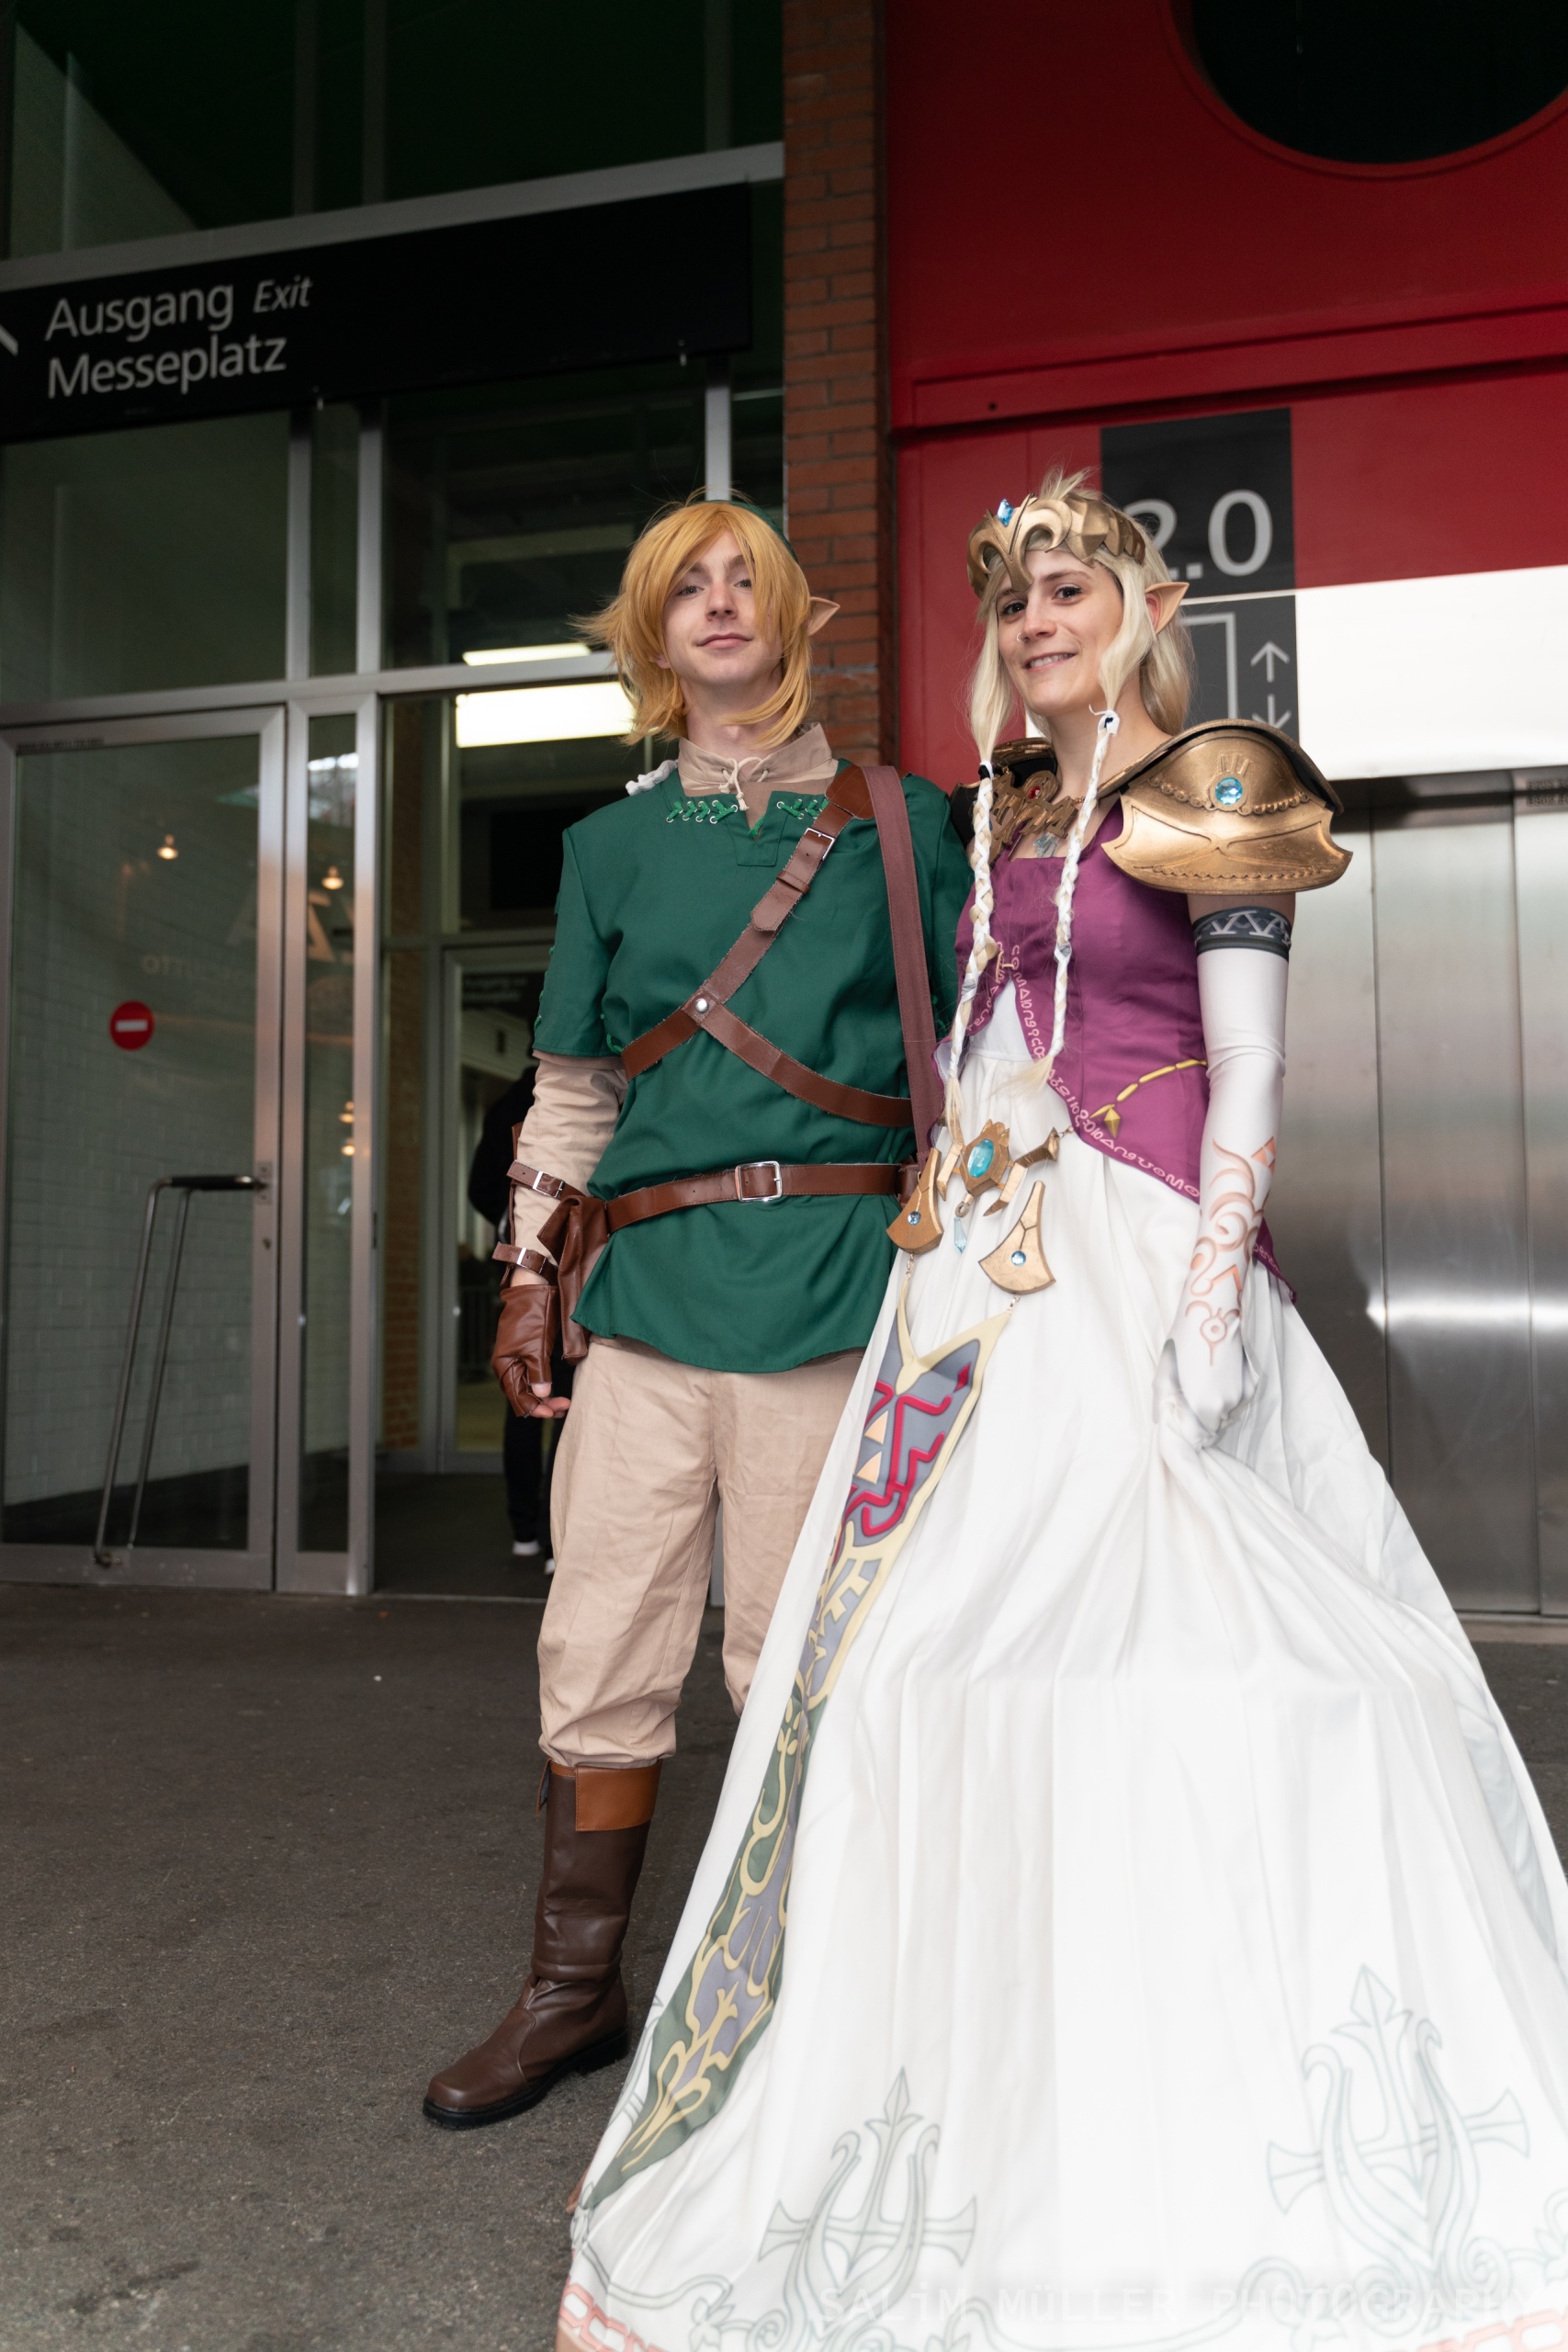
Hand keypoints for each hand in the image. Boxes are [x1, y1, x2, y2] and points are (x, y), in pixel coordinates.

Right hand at [492, 1276, 570, 1419]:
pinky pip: (529, 1373)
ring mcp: (514, 1357)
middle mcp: (506, 1364)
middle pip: (521, 1395)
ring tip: (562, 1401)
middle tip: (565, 1406)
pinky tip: (551, 1386)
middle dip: (542, 1404)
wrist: (533, 1286)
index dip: (537, 1408)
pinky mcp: (523, 1349)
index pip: (518, 1398)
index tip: (558, 1410)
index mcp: (504, 1365)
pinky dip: (540, 1382)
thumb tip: (542, 1395)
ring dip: (542, 1395)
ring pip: (526, 1385)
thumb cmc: (532, 1313)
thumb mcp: (537, 1346)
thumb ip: (539, 1373)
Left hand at [1169, 1306, 1246, 1444]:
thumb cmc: (1184, 1341)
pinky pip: (1239, 1401)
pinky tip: (1219, 1377)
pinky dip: (1230, 1396)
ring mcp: (1241, 1395)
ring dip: (1217, 1407)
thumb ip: (1163, 1403)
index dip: (1191, 1430)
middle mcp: (1225, 1405)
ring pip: (1227, 1413)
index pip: (1198, 1435)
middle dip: (1203, 1418)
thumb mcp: (1165, 1374)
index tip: (1186, 1419)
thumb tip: (1161, 1421)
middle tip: (1193, 1397)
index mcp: (1203, 1406)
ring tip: (1205, 1384)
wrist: (1214, 1314)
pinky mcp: (1252, 1384)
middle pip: (1213, 1425)